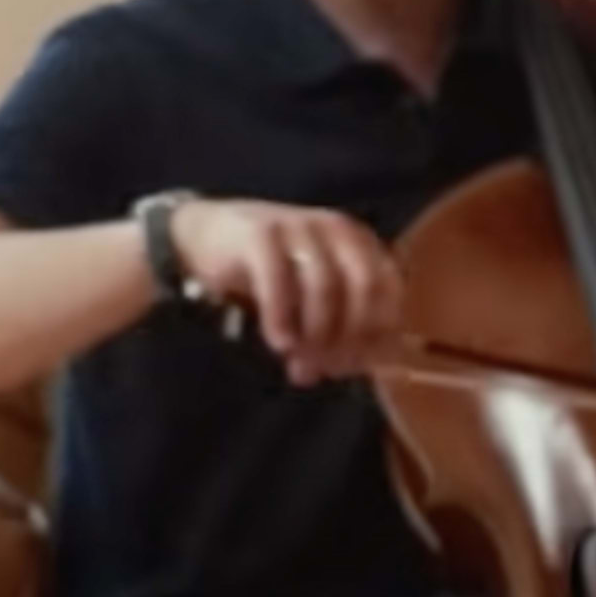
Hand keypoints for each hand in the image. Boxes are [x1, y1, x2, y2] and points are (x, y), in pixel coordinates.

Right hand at [167, 197, 403, 385]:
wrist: (207, 235)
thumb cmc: (269, 272)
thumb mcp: (311, 298)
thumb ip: (338, 328)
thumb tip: (356, 370)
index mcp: (358, 241)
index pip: (387, 289)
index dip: (378, 334)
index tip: (357, 368)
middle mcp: (335, 228)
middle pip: (363, 288)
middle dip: (350, 337)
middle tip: (328, 370)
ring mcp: (298, 226)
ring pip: (325, 287)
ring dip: (316, 336)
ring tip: (300, 365)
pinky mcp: (260, 234)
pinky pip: (279, 281)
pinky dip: (282, 318)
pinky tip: (278, 344)